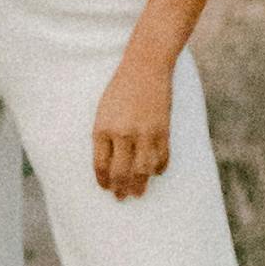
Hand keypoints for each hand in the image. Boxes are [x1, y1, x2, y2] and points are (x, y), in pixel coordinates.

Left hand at [90, 41, 175, 196]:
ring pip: (143, 171)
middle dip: (121, 189)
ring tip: (138, 192)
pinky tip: (155, 173)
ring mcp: (145, 133)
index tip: (106, 188)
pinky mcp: (163, 131)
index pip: (101, 165)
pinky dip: (159, 169)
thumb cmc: (120, 89)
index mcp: (103, 128)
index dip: (103, 181)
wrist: (145, 68)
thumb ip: (105, 136)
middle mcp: (123, 134)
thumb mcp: (103, 111)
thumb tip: (109, 164)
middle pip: (121, 173)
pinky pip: (162, 158)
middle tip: (122, 198)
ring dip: (140, 185)